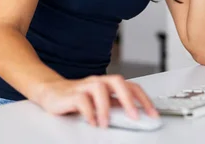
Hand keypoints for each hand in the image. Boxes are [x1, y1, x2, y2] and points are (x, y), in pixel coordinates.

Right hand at [35, 75, 158, 127]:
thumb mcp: (102, 101)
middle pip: (119, 82)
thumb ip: (116, 106)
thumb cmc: (79, 96)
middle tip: (135, 117)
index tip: (152, 114)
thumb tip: (136, 116)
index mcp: (110, 84)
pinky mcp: (71, 94)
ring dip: (105, 108)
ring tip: (106, 124)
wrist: (52, 92)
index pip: (132, 87)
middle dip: (129, 100)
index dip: (144, 99)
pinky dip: (89, 112)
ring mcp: (85, 86)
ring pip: (100, 89)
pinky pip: (81, 100)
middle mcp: (99, 82)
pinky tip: (92, 122)